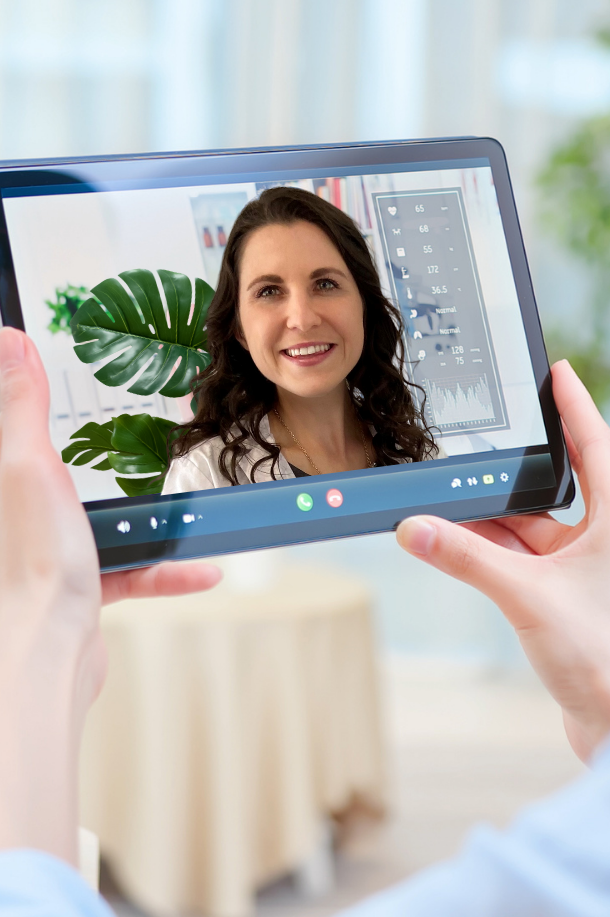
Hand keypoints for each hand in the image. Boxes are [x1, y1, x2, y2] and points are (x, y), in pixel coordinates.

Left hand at [0, 328, 219, 862]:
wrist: (45, 659)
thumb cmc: (28, 570)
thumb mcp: (28, 468)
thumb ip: (21, 407)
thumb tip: (8, 343)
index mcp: (4, 483)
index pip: (15, 429)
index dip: (34, 403)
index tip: (65, 375)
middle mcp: (15, 516)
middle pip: (59, 475)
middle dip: (107, 465)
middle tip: (129, 442)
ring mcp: (44, 555)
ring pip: (101, 523)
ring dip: (149, 523)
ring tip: (185, 512)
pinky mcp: (74, 590)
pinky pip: (125, 569)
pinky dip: (162, 570)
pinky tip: (197, 568)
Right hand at [397, 360, 609, 760]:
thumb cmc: (601, 658)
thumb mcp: (525, 595)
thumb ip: (466, 558)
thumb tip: (416, 528)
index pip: (597, 444)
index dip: (577, 404)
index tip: (559, 371)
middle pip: (562, 484)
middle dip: (522, 464)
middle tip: (494, 430)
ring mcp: (595, 569)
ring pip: (540, 527)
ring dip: (501, 518)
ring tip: (456, 495)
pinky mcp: (577, 597)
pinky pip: (534, 558)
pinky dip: (502, 550)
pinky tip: (464, 542)